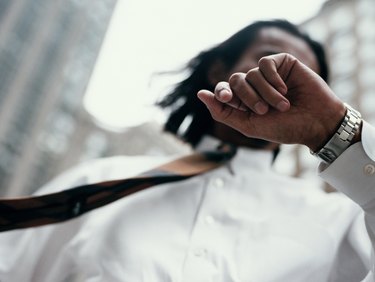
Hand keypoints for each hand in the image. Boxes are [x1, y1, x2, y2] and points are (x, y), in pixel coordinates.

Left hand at [197, 53, 345, 151]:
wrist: (316, 122)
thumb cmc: (284, 128)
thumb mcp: (249, 125)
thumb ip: (223, 112)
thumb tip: (200, 94)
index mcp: (244, 103)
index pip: (223, 91)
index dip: (222, 93)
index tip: (226, 97)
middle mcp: (254, 87)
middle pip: (236, 80)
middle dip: (247, 96)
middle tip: (263, 110)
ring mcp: (268, 75)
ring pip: (252, 73)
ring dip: (266, 92)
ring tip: (283, 105)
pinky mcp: (282, 64)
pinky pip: (266, 63)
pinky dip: (273, 78)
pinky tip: (285, 89)